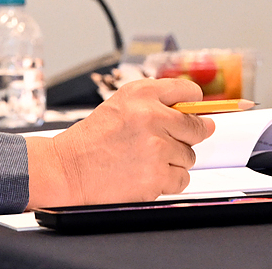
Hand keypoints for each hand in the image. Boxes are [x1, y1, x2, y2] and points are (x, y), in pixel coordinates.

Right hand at [24, 79, 213, 207]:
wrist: (69, 169)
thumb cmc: (93, 138)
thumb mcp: (121, 104)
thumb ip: (157, 102)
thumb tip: (201, 117)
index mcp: (142, 94)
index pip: (189, 91)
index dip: (195, 103)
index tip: (196, 112)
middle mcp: (152, 117)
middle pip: (197, 127)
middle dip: (188, 136)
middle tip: (167, 142)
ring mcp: (156, 148)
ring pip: (190, 156)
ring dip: (175, 160)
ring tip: (147, 159)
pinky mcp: (157, 176)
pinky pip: (182, 178)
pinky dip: (170, 180)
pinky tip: (148, 174)